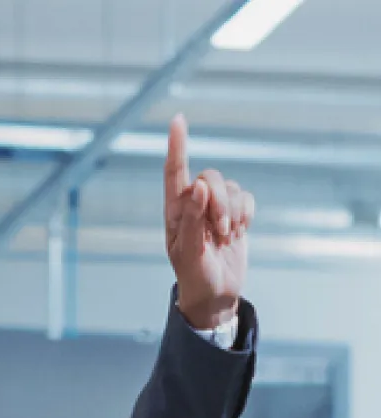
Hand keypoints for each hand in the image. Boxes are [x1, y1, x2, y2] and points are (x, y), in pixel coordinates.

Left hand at [164, 113, 253, 330]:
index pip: (174, 172)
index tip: (178, 119)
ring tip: (225, 237)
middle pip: (210, 177)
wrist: (216, 296)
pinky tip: (239, 232)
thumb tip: (197, 186)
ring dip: (233, 212)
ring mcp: (215, 209)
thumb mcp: (190, 253)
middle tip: (219, 230)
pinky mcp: (236, 214)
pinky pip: (247, 197)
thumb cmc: (195, 278)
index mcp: (174, 212)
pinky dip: (247, 213)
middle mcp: (193, 205)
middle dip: (219, 200)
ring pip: (231, 187)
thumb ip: (192, 219)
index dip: (177, 145)